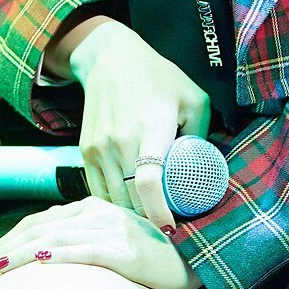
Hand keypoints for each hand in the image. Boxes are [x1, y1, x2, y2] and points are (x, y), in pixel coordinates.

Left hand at [0, 195, 203, 288]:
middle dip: (6, 249)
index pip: (41, 221)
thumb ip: (85, 235)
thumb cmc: (151, 253)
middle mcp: (98, 211)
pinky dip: (55, 255)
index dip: (12, 238)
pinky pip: (81, 251)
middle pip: (40, 228)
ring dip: (18, 256)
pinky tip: (36, 262)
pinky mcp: (122, 249)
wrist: (193, 257)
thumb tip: (48, 249)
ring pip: (52, 239)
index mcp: (93, 206)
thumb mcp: (113, 237)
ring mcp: (110, 228)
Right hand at [65, 18, 212, 229]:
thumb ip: (201, 135)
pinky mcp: (86, 149)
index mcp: (151, 128)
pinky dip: (113, 202)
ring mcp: (100, 146)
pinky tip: (128, 203)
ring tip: (148, 214)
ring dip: (131, 213)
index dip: (159, 212)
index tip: (171, 229)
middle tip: (166, 222)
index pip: (149, 181)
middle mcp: (121, 140)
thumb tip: (203, 170)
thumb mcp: (193, 98)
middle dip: (149, 219)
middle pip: (131, 199)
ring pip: (114, 198)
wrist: (109, 58)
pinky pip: (98, 189)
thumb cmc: (158, 78)